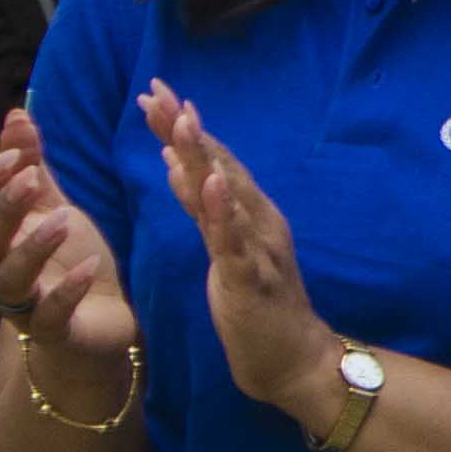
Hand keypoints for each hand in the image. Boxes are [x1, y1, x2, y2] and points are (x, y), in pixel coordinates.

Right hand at [0, 107, 137, 356]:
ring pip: (8, 279)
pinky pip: (50, 316)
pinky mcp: (54, 332)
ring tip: (64, 218)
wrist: (102, 321)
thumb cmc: (68, 257)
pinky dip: (66, 292)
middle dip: (2, 206)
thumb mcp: (52, 205)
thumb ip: (32, 164)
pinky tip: (89, 268)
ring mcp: (23, 305)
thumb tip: (16, 112)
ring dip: (31, 246)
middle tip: (33, 176)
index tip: (13, 154)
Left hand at [140, 83, 343, 427]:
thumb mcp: (222, 249)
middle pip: (217, 165)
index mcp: (248, 214)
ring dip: (203, 155)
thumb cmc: (259, 307)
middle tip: (155, 90)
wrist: (295, 361)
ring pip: (226, 194)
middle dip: (184, 127)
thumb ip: (202, 207)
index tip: (156, 93)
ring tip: (181, 119)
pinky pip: (233, 240)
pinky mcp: (251, 279)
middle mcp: (258, 221)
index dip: (184, 127)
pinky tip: (209, 181)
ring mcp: (257, 248)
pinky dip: (221, 208)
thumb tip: (176, 161)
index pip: (212, 161)